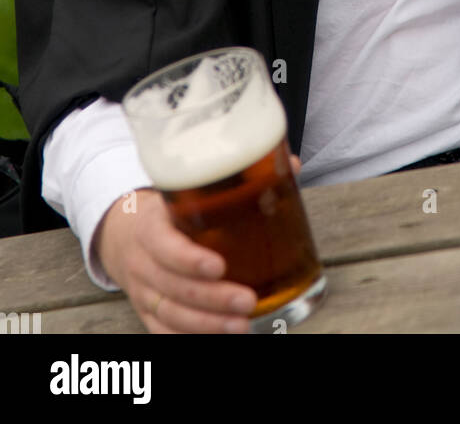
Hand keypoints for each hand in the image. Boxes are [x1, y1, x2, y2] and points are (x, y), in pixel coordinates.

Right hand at [95, 155, 301, 334]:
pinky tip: (219, 338)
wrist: (123, 234)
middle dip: (212, 298)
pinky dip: (189, 337)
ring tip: (242, 325)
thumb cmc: (167, 210)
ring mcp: (142, 291)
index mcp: (151, 226)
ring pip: (171, 314)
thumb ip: (234, 181)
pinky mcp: (146, 312)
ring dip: (207, 325)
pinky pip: (163, 331)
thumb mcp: (184, 190)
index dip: (189, 259)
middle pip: (173, 287)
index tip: (219, 266)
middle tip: (248, 300)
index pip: (164, 246)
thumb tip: (291, 165)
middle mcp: (142, 262)